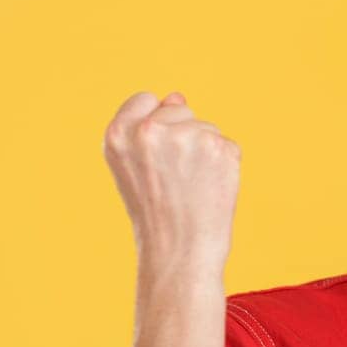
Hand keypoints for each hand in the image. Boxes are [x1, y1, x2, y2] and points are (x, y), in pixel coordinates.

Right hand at [102, 90, 240, 264]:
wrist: (180, 251)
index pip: (145, 99)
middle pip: (179, 108)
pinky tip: (211, 188)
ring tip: (192, 186)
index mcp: (119, 134)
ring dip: (205, 152)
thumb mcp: (135, 167)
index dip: (156, 123)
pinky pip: (227, 145)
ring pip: (206, 127)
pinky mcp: (219, 148)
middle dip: (183, 136)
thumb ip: (148, 128)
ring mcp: (187, 137)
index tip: (158, 153)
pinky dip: (225, 164)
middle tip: (177, 177)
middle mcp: (150, 131)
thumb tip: (178, 95)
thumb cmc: (155, 212)